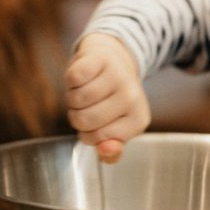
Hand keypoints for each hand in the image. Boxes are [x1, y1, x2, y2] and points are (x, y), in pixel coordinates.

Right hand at [64, 33, 149, 162]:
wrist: (113, 61)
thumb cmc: (111, 100)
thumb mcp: (115, 130)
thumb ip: (111, 151)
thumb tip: (105, 150)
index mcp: (138, 120)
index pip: (96, 139)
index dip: (87, 133)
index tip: (96, 122)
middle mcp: (132, 98)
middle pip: (84, 119)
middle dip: (77, 116)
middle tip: (88, 106)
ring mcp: (118, 76)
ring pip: (76, 99)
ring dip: (72, 97)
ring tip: (84, 91)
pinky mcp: (102, 58)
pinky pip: (73, 78)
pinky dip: (71, 80)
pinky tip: (82, 77)